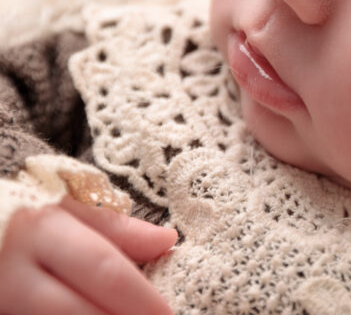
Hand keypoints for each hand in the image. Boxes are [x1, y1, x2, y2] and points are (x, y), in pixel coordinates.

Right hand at [0, 195, 175, 314]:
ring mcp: (1, 302)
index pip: (103, 267)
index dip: (139, 296)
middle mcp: (15, 271)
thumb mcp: (69, 212)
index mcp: (41, 230)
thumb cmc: (31, 221)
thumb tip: (168, 240)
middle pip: (78, 309)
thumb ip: (118, 229)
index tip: (168, 314)